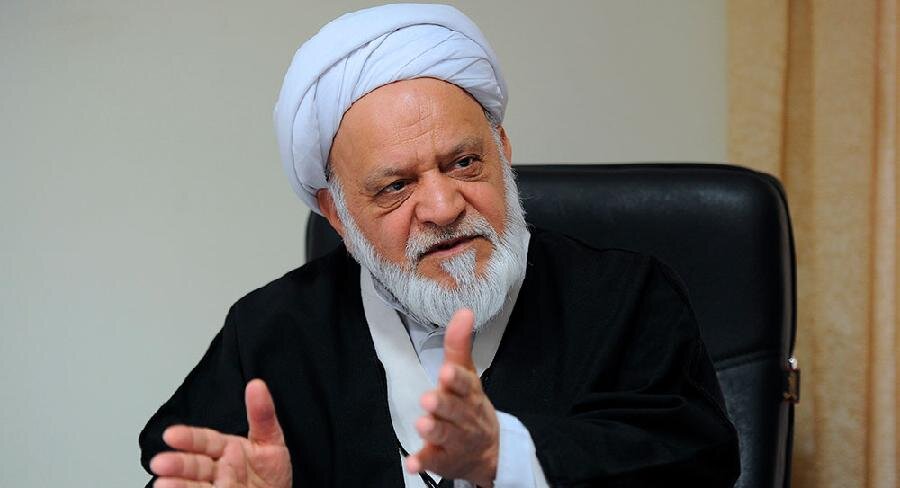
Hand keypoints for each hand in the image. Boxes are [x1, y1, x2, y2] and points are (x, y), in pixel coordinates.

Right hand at [150, 379, 291, 487]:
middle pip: (194, 465)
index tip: (171, 435)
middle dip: (178, 464)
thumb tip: (256, 385)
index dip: (188, 438)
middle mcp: (218, 470)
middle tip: (160, 463)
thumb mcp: (271, 440)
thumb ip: (262, 415)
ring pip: (195, 485)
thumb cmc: (271, 473)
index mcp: (227, 449)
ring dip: (178, 484)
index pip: (205, 441)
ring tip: (163, 484)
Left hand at [406, 309, 499, 486]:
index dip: (457, 379)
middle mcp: (465, 416)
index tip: (446, 372)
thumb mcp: (467, 374)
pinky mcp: (444, 460)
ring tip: (422, 424)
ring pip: (445, 435)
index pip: (466, 384)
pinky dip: (423, 461)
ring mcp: (456, 440)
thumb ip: (459, 345)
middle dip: (443, 405)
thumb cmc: (472, 405)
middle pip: (455, 410)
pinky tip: (412, 462)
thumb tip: (463, 310)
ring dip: (434, 430)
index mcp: (470, 393)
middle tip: (429, 399)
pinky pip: (434, 461)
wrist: (490, 450)